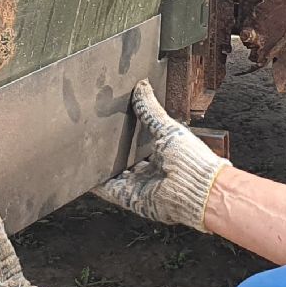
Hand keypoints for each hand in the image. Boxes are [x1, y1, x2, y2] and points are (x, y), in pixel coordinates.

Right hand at [94, 82, 230, 230]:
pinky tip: (89, 173)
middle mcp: (152, 172)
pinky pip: (109, 190)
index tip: (115, 124)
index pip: (141, 144)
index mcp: (164, 155)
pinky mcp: (131, 198)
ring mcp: (140, 187)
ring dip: (103, 167)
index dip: (129, 135)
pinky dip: (98, 183)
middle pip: (127, 161)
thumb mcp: (168, 128)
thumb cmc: (193, 161)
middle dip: (114, 152)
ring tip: (89, 153)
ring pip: (115, 175)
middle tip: (98, 138)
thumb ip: (150, 111)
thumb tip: (142, 88)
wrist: (196, 187)